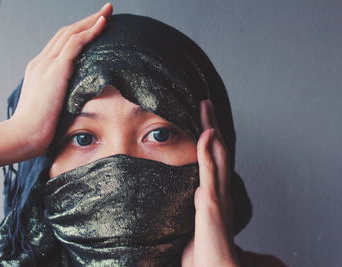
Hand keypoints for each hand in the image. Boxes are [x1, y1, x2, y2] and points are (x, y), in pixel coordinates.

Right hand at [0, 3, 112, 181]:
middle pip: (66, 33)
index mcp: (40, 70)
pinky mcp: (55, 70)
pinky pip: (75, 44)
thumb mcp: (50, 108)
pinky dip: (89, 32)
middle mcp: (42, 62)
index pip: (61, 45)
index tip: (93, 27)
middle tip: (105, 11)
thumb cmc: (36, 128)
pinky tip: (102, 24)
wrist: (23, 135)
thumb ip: (59, 99)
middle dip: (86, 21)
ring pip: (71, 34)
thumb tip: (74, 105)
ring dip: (91, 21)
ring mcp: (47, 64)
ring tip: (108, 12)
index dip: (78, 33)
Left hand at [181, 99, 240, 266]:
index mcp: (215, 194)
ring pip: (217, 154)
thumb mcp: (196, 223)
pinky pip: (210, 172)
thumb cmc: (204, 253)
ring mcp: (217, 195)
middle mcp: (220, 190)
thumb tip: (187, 196)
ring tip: (206, 108)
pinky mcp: (211, 203)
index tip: (204, 121)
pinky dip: (208, 151)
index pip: (214, 159)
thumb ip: (194, 207)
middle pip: (218, 150)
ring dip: (211, 129)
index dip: (210, 138)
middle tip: (205, 104)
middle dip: (212, 125)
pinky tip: (207, 133)